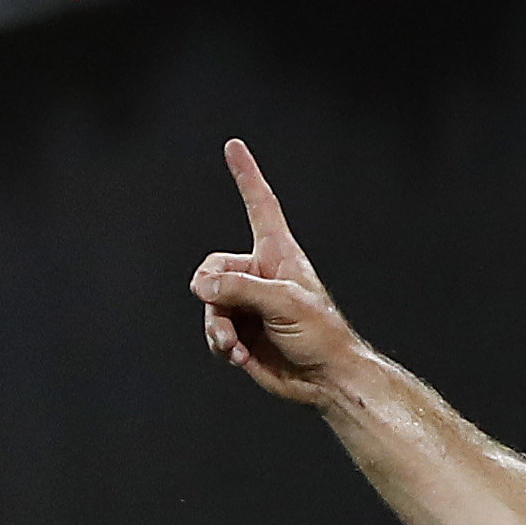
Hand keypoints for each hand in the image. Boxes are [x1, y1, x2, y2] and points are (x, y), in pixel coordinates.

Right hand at [189, 140, 356, 405]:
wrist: (324, 379)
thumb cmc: (320, 334)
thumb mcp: (284, 303)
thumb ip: (240, 289)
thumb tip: (200, 287)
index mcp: (278, 254)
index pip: (260, 206)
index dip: (247, 176)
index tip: (234, 146)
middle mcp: (259, 274)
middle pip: (212, 269)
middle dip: (212, 295)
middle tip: (228, 319)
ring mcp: (247, 303)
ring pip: (207, 303)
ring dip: (216, 327)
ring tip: (233, 346)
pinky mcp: (240, 330)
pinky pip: (211, 329)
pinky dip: (219, 343)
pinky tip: (238, 356)